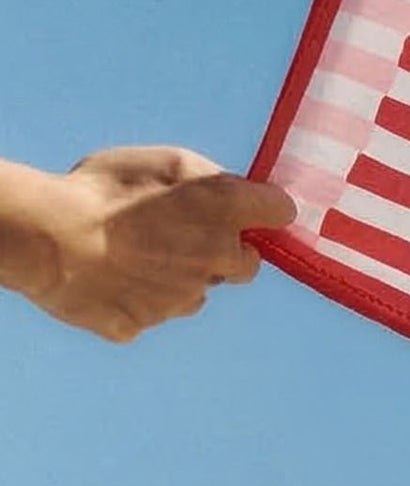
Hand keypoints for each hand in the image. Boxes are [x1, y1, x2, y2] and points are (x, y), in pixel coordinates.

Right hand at [0, 148, 295, 342]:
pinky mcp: (142, 325)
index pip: (281, 212)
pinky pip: (151, 313)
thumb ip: (211, 178)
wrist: (52, 239)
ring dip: (183, 277)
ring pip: (197, 292)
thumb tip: (234, 191)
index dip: (266, 209)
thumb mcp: (167, 161)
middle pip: (247, 265)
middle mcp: (214, 259)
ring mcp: (178, 299)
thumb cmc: (107, 189)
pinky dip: (140, 298)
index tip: (254, 209)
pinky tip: (113, 277)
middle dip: (229, 252)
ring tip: (140, 254)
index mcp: (226, 210)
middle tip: (191, 235)